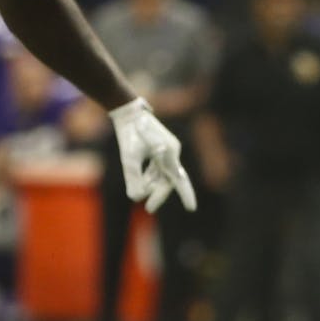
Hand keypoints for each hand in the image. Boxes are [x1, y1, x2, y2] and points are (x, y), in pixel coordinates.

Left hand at [107, 97, 196, 212]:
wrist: (128, 111)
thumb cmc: (129, 133)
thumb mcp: (128, 157)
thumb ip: (133, 178)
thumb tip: (135, 198)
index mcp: (169, 153)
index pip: (178, 179)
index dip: (186, 195)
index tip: (191, 209)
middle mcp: (172, 153)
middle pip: (169, 180)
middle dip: (158, 193)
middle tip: (149, 209)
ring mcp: (167, 152)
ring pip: (162, 175)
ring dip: (151, 184)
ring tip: (137, 192)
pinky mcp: (160, 150)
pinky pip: (158, 168)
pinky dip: (149, 176)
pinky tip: (142, 183)